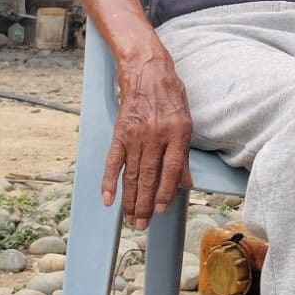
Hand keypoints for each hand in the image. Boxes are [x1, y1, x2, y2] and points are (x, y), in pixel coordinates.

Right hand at [105, 46, 193, 229]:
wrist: (147, 70)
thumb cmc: (170, 95)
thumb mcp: (186, 122)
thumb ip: (183, 155)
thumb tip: (186, 183)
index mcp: (176, 135)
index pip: (170, 171)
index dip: (164, 194)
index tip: (160, 211)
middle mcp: (156, 136)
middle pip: (148, 177)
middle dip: (144, 205)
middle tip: (141, 224)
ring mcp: (136, 135)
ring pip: (131, 174)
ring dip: (129, 199)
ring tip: (129, 218)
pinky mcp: (120, 132)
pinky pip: (113, 161)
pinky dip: (109, 181)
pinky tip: (108, 198)